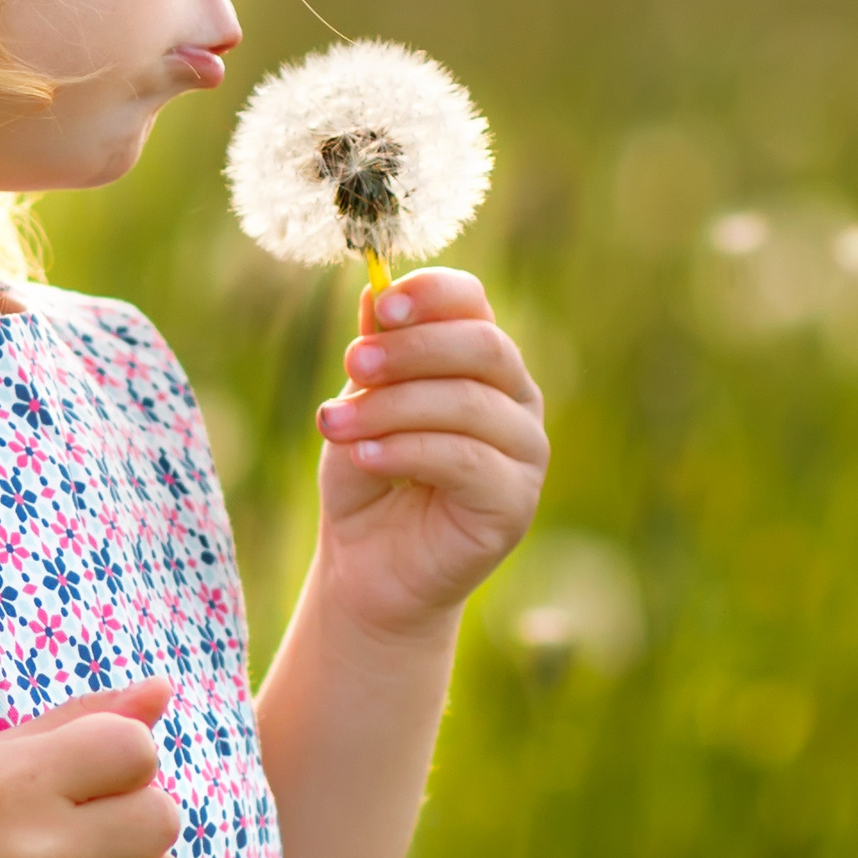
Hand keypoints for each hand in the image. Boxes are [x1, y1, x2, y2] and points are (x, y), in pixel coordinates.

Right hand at [0, 681, 186, 857]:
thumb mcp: (4, 754)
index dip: (123, 757)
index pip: (137, 750)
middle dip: (134, 815)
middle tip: (83, 829)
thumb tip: (164, 687)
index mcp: (21, 785)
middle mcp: (43, 856)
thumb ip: (87, 717)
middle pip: (163, 817)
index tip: (87, 775)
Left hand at [309, 269, 549, 636]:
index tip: (382, 306)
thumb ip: (375, 353)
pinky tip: (364, 455)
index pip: (472, 304)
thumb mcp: (361, 404)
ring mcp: (525, 451)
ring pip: (468, 403)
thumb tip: (374, 288)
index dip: (431, 295)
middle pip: (482, 346)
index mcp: (481, 361)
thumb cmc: (369, 477)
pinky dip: (406, 451)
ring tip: (332, 424)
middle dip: (410, 349)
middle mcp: (516, 398)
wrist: (369, 568)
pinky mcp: (516, 502)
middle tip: (351, 365)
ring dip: (391, 408)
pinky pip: (465, 460)